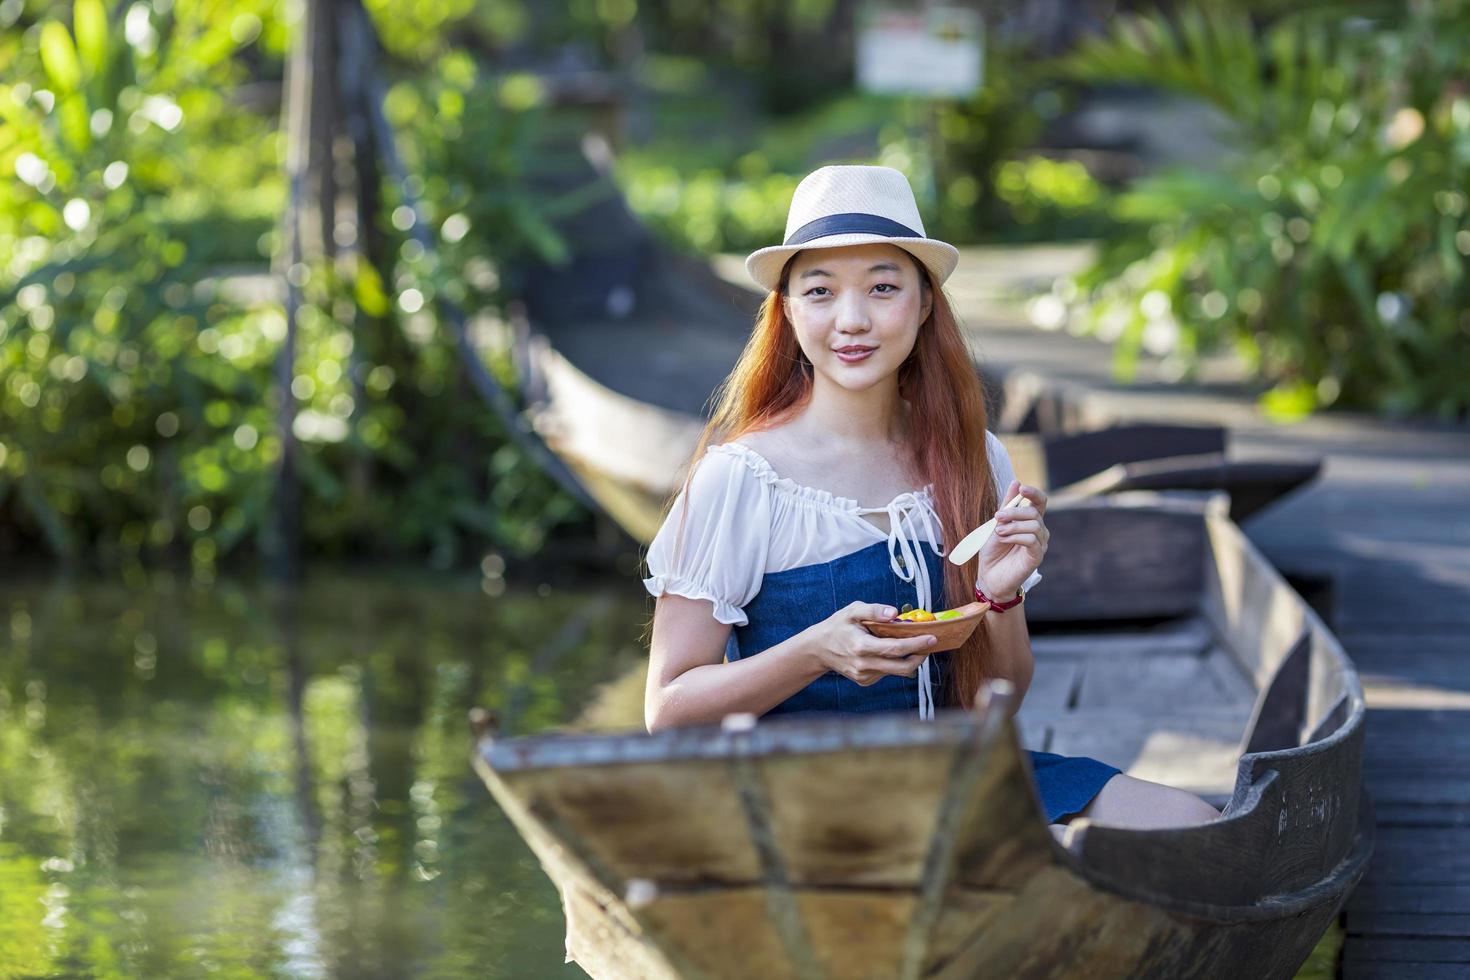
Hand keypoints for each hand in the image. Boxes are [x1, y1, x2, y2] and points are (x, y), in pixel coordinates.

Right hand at [803, 601, 938, 686]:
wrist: (819, 649)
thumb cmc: (837, 627)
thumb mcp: (852, 611)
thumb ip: (873, 610)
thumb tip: (894, 613)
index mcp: (861, 647)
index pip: (896, 649)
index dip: (916, 645)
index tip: (931, 638)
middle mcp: (864, 665)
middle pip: (902, 667)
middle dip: (920, 656)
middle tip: (928, 643)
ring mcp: (864, 676)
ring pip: (896, 671)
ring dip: (908, 659)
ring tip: (911, 644)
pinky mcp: (865, 681)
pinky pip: (887, 673)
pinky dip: (894, 663)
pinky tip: (889, 652)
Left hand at [977, 480, 1048, 599]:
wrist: (989, 576)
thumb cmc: (993, 551)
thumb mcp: (996, 524)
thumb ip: (1007, 505)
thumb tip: (1016, 482)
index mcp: (1030, 521)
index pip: (1040, 502)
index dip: (1033, 493)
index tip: (1021, 489)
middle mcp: (1039, 531)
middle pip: (1034, 512)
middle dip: (1014, 511)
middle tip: (997, 517)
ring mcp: (1040, 544)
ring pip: (1034, 525)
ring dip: (1013, 525)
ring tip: (998, 532)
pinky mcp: (1037, 556)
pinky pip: (1032, 540)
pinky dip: (1015, 536)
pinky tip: (1004, 539)